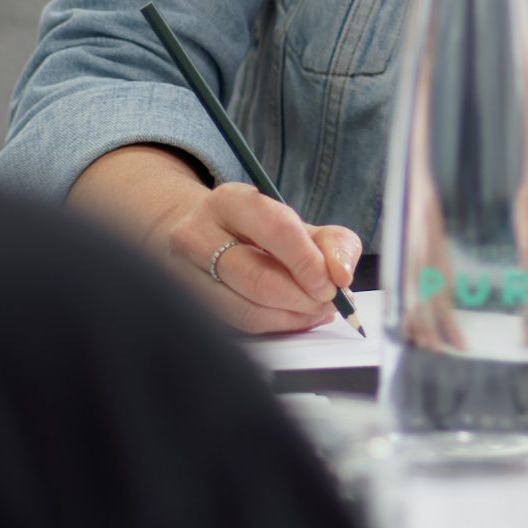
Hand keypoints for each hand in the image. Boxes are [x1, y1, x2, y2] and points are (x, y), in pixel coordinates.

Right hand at [152, 180, 361, 335]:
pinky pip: (239, 324)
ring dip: (293, 317)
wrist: (202, 234)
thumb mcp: (296, 223)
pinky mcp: (188, 304)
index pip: (276, 230)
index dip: (309, 262)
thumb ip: (332, 243)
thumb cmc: (256, 231)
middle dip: (304, 298)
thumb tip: (341, 275)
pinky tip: (295, 317)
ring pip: (247, 309)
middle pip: (259, 278)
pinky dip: (277, 325)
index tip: (332, 282)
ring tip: (316, 311)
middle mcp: (199, 233)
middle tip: (329, 302)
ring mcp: (187, 272)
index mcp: (231, 201)